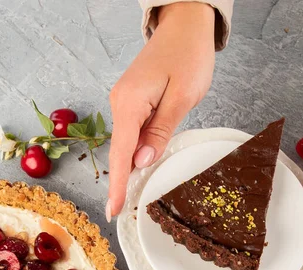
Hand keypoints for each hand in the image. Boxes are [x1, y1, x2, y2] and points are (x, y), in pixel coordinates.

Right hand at [106, 2, 215, 219]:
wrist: (185, 24)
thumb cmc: (188, 55)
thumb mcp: (181, 97)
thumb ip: (161, 131)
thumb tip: (141, 162)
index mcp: (130, 102)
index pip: (122, 152)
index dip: (118, 184)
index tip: (113, 209)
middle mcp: (121, 103)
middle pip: (119, 151)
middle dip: (120, 182)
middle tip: (119, 213)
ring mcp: (124, 102)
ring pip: (124, 144)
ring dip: (127, 170)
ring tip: (128, 200)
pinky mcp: (133, 102)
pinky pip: (131, 134)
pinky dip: (134, 154)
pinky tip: (138, 171)